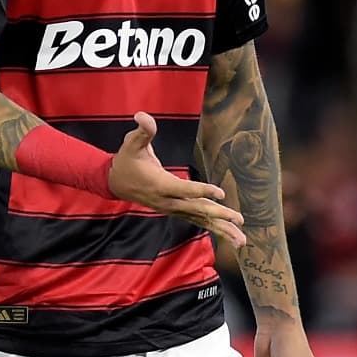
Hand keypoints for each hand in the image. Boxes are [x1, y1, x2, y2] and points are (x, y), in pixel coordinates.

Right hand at [109, 112, 246, 247]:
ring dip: (221, 229)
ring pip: (199, 220)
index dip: (201, 190)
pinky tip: (230, 235)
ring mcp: (171, 209)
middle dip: (219, 215)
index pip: (184, 189)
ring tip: (241, 240)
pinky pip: (197, 221)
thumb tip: (142, 115)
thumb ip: (143, 131)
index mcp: (160, 184)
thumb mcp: (131, 143)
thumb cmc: (127, 160)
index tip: (220, 193)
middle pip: (196, 210)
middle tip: (239, 219)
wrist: (115, 183)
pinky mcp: (175, 211)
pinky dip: (213, 228)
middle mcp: (167, 201)